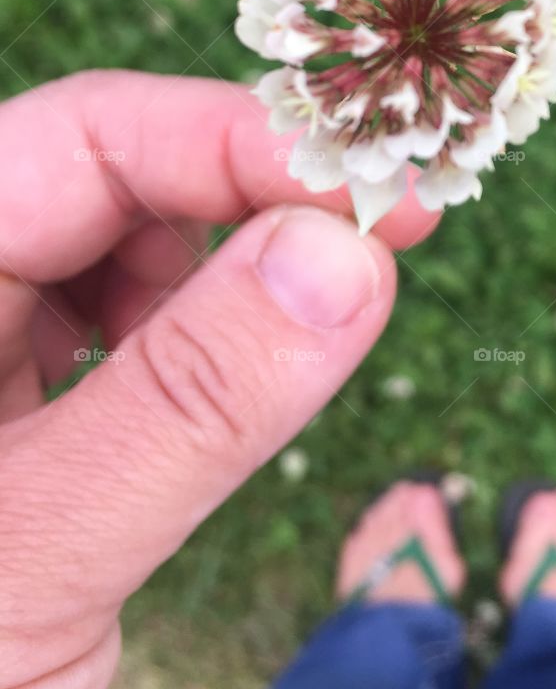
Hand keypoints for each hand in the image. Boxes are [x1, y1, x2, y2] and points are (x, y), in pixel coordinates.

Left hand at [0, 69, 437, 688]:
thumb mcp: (37, 550)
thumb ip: (185, 401)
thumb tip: (346, 253)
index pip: (80, 138)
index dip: (232, 138)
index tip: (371, 182)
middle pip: (105, 176)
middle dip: (251, 193)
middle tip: (385, 230)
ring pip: (120, 244)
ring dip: (232, 260)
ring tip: (324, 300)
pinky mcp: (16, 410)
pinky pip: (122, 327)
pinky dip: (202, 331)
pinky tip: (242, 368)